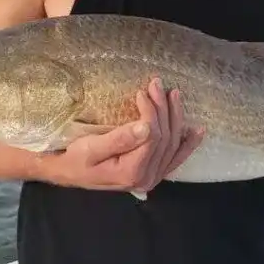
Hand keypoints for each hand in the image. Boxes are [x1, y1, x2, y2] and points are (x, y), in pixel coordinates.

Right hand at [42, 77, 203, 192]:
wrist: (67, 172)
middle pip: (165, 138)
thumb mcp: (90, 148)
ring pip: (173, 145)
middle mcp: (146, 179)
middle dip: (163, 109)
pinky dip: (187, 144)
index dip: (151, 111)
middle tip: (157, 84)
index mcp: (131, 172)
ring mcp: (151, 178)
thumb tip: (145, 127)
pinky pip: (175, 159)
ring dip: (176, 118)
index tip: (142, 91)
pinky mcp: (152, 173)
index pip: (152, 136)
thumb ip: (119, 139)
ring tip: (175, 95)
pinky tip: (197, 131)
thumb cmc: (75, 158)